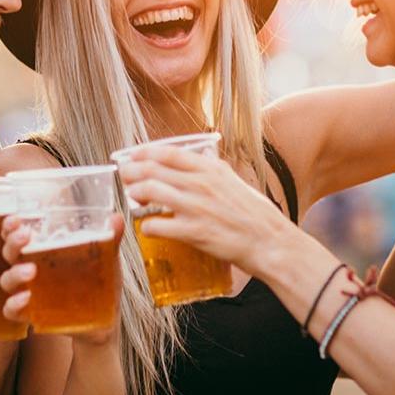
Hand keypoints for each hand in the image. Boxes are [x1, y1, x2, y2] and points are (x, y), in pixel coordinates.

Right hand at [0, 214, 124, 344]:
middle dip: (12, 242)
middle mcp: (30, 269)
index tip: (16, 219)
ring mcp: (28, 292)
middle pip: (10, 253)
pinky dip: (14, 304)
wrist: (103, 322)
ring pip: (7, 280)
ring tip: (31, 271)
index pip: (20, 234)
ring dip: (15, 273)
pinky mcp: (31, 314)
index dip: (12, 226)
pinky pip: (11, 310)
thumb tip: (117, 218)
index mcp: (43, 250)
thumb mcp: (105, 260)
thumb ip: (109, 239)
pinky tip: (26, 298)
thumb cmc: (98, 284)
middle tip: (25, 236)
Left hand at [117, 146, 296, 277]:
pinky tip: (147, 227)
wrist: (270, 242)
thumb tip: (201, 157)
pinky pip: (157, 225)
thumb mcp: (235, 182)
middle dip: (132, 171)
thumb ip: (215, 169)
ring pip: (150, 192)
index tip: (133, 155)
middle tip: (124, 176)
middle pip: (153, 170)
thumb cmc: (256, 215)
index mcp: (211, 169)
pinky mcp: (193, 233)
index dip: (145, 152)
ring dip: (135, 194)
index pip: (169, 153)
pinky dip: (146, 226)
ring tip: (132, 198)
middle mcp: (201, 184)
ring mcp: (196, 208)